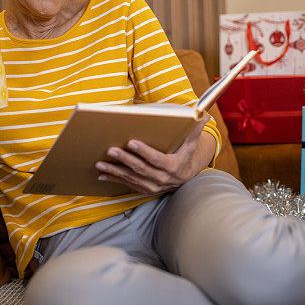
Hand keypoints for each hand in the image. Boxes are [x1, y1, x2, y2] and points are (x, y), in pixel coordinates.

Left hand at [95, 118, 211, 193]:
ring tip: (100, 163)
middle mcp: (161, 179)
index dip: (143, 151)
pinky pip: (127, 184)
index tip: (130, 142)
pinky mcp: (143, 189)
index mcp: (172, 166)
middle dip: (124, 159)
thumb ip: (194, 130)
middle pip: (140, 168)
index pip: (156, 159)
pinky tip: (102, 174)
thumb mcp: (190, 145)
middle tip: (110, 150)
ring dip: (114, 170)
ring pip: (131, 177)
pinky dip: (114, 179)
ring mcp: (151, 186)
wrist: (184, 180)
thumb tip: (204, 114)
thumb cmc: (184, 158)